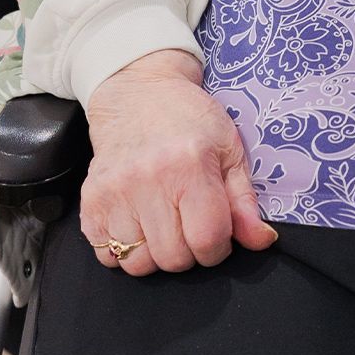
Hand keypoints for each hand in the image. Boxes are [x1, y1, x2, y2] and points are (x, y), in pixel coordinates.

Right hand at [80, 50, 275, 274]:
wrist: (138, 91)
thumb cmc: (187, 117)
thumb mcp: (228, 147)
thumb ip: (245, 200)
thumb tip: (262, 240)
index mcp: (190, 166)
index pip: (208, 240)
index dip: (218, 246)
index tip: (215, 232)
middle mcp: (149, 180)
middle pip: (174, 259)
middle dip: (188, 251)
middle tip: (187, 222)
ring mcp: (116, 192)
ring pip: (138, 264)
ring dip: (154, 253)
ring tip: (161, 221)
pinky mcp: (91, 201)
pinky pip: (105, 256)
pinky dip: (122, 249)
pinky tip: (135, 221)